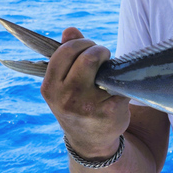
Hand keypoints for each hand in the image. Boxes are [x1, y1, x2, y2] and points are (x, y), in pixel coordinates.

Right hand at [40, 27, 130, 159]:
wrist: (91, 143)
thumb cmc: (78, 104)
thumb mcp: (64, 83)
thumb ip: (66, 55)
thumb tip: (70, 30)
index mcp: (50, 87)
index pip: (65, 51)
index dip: (81, 44)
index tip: (89, 48)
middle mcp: (66, 97)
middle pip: (87, 56)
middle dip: (98, 49)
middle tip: (103, 56)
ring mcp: (88, 105)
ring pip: (104, 67)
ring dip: (110, 62)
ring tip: (109, 70)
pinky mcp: (110, 110)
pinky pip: (120, 82)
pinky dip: (122, 81)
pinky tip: (117, 89)